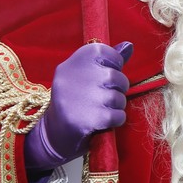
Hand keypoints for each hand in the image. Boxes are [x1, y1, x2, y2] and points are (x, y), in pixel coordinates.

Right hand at [23, 41, 132, 170]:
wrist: (52, 135)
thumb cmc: (73, 102)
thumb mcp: (83, 77)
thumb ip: (106, 62)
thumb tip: (129, 46)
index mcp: (71, 63)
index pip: (104, 51)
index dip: (113, 64)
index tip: (105, 76)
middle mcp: (73, 77)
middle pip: (114, 76)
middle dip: (118, 88)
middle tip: (107, 96)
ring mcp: (79, 98)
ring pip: (118, 97)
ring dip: (118, 105)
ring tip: (105, 109)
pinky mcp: (86, 119)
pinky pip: (117, 115)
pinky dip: (117, 119)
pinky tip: (106, 121)